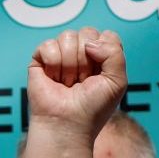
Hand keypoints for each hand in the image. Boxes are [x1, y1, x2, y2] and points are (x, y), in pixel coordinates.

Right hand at [25, 27, 125, 142]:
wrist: (68, 124)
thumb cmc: (92, 108)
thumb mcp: (117, 81)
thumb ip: (115, 52)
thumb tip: (89, 42)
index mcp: (101, 56)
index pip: (106, 36)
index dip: (104, 53)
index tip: (100, 75)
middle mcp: (81, 53)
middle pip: (87, 33)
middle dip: (86, 60)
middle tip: (82, 82)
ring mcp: (61, 55)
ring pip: (68, 36)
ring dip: (70, 64)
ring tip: (67, 83)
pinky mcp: (41, 60)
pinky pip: (48, 45)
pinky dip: (53, 63)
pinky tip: (53, 79)